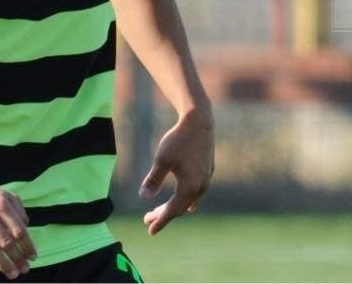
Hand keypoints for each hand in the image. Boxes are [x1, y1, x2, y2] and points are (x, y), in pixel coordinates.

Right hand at [0, 178, 37, 277]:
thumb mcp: (4, 195)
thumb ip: (18, 209)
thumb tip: (26, 228)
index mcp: (1, 203)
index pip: (18, 229)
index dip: (27, 245)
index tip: (33, 257)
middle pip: (6, 241)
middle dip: (17, 258)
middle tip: (25, 270)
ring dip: (3, 264)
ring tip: (12, 273)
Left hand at [139, 108, 214, 235]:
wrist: (199, 121)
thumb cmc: (178, 140)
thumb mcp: (161, 160)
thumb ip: (153, 180)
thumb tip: (144, 197)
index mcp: (189, 187)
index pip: (172, 210)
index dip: (160, 221)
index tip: (149, 230)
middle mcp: (200, 187)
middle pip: (180, 208)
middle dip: (164, 214)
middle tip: (148, 219)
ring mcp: (206, 179)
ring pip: (189, 201)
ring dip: (175, 207)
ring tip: (162, 212)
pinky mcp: (208, 171)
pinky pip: (196, 192)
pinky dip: (185, 198)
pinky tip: (183, 199)